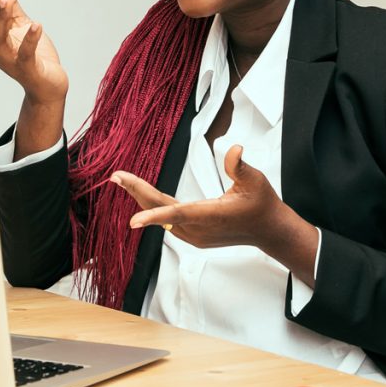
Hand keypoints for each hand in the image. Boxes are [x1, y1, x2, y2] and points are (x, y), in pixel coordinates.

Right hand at [0, 0, 67, 105]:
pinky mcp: (28, 68)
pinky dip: (31, 39)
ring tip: (6, 1)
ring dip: (2, 19)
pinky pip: (27, 53)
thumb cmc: (34, 56)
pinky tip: (36, 25)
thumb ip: (8, 4)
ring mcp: (11, 60)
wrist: (49, 87)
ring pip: (1, 39)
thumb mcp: (19, 24)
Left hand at [110, 145, 318, 283]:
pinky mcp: (194, 237)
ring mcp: (195, 236)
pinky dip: (154, 208)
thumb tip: (234, 149)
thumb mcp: (255, 180)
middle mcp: (199, 229)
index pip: (178, 214)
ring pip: (162, 216)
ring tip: (123, 181)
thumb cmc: (262, 204)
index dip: (155, 216)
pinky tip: (143, 196)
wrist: (269, 230)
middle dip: (137, 192)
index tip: (133, 221)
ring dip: (142, 199)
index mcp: (211, 215)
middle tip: (116, 176)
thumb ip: (239, 166)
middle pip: (161, 210)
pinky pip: (168, 221)